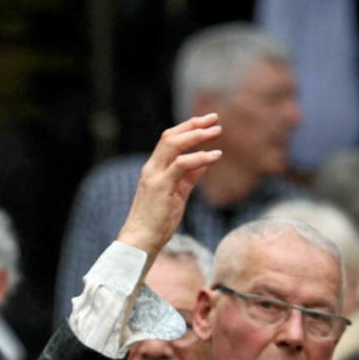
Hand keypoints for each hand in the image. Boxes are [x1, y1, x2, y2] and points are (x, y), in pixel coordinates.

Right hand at [117, 113, 221, 255]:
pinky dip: (199, 157)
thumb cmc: (158, 221)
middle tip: (214, 119)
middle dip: (193, 125)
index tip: (207, 122)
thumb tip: (205, 162)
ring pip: (174, 145)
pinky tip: (215, 155)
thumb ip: (189, 176)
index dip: (187, 128)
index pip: (168, 140)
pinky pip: (182, 165)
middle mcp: (152, 169)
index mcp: (154, 169)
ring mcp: (154, 176)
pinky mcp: (161, 186)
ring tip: (217, 132)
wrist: (141, 240)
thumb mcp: (178, 194)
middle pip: (170, 137)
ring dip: (197, 136)